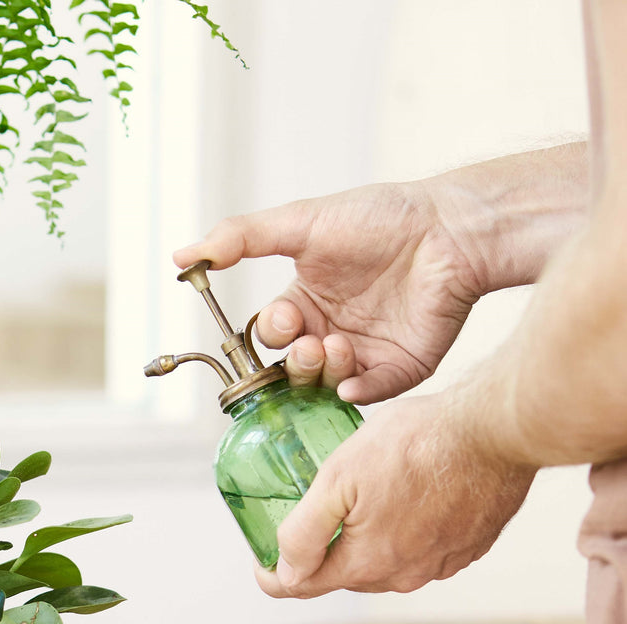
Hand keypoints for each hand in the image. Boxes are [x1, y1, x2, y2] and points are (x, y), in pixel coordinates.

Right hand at [175, 182, 486, 404]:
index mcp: (308, 299)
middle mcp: (332, 329)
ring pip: (324, 384)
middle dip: (293, 360)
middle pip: (292, 366)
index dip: (272, 332)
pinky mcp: (400, 368)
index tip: (286, 318)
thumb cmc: (383, 218)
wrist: (451, 229)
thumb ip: (240, 238)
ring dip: (321, 371)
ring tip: (339, 345)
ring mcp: (366, 352)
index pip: (272, 333)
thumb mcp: (301, 222)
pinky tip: (354, 376)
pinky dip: (354, 391)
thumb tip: (182, 257)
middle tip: (311, 341)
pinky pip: (367, 395)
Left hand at [255, 392, 536, 597]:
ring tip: (361, 498)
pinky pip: (421, 550)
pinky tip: (405, 496)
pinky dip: (404, 531)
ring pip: (382, 563)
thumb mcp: (339, 478)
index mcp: (366, 563)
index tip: (262, 554)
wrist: (494, 429)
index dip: (272, 573)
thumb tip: (283, 571)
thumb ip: (304, 531)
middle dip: (320, 551)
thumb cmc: (417, 444)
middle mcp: (404, 575)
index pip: (300, 587)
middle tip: (310, 512)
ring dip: (365, 540)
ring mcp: (439, 565)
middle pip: (342, 574)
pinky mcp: (467, 548)